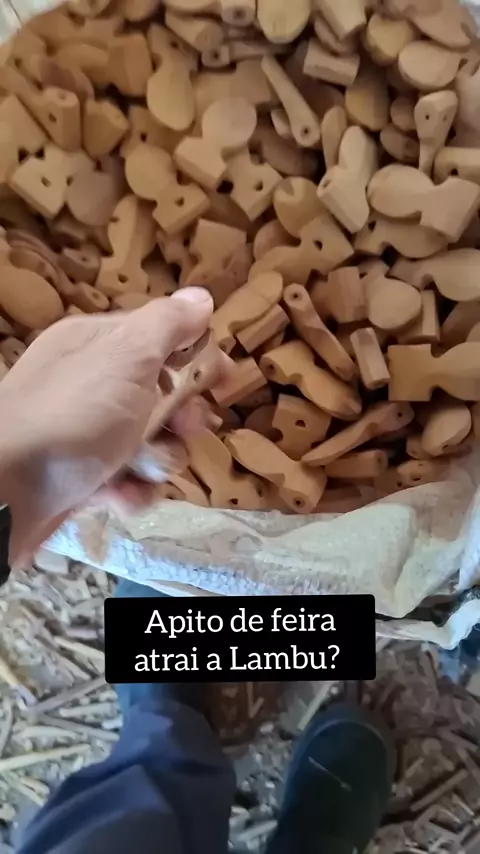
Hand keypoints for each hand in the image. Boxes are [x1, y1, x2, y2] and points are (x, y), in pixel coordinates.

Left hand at [0, 287, 219, 566]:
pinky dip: (131, 491)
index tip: (225, 381)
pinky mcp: (84, 476)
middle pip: (162, 395)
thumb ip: (167, 325)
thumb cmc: (74, 416)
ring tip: (141, 469)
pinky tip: (120, 497)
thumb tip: (200, 296)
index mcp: (97, 343)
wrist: (8, 494)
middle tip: (184, 428)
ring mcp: (85, 431)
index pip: (161, 337)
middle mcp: (91, 383)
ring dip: (158, 461)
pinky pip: (128, 478)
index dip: (197, 357)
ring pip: (151, 443)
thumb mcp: (126, 357)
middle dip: (181, 419)